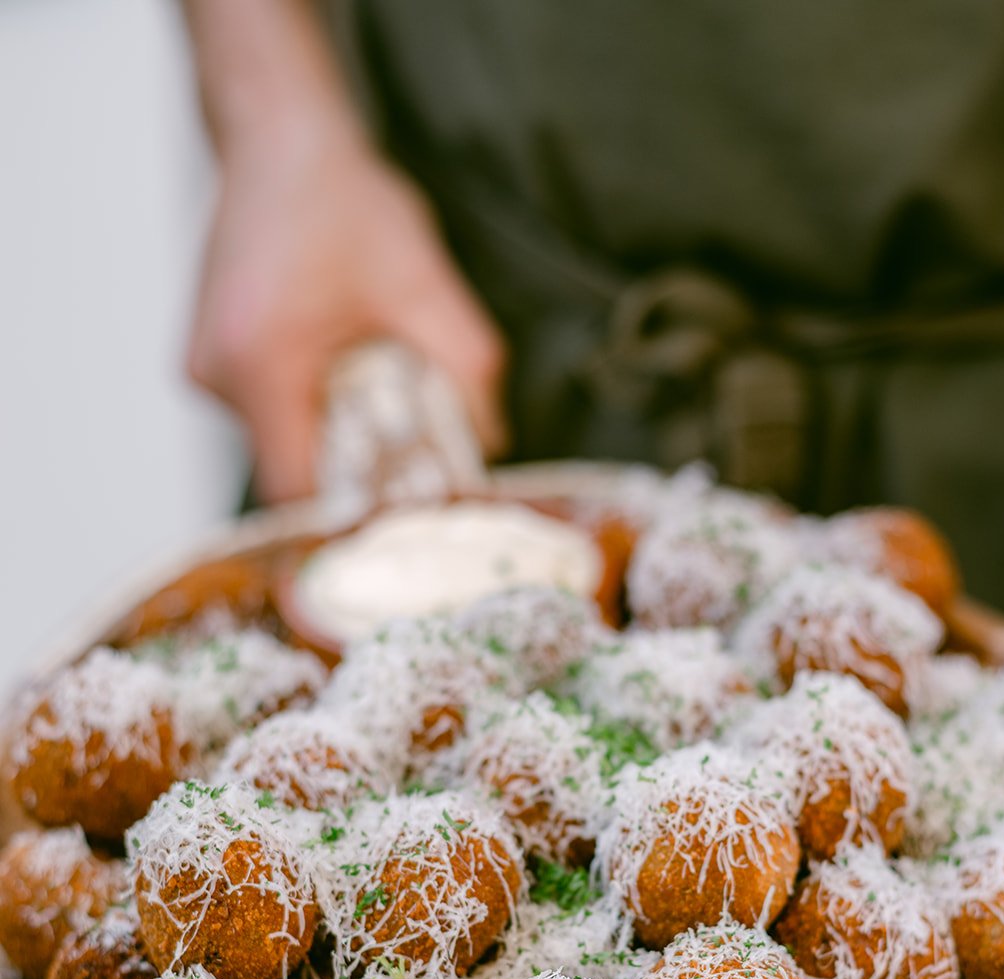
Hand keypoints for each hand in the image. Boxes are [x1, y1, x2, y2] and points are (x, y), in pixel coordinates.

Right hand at [188, 127, 507, 501]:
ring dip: (334, 428)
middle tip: (409, 438)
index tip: (405, 506)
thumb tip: (493, 446)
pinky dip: (310, 402)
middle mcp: (216, 375)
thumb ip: (466, 373)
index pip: (300, 492)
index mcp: (260, 363)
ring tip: (372, 377)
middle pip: (293, 470)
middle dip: (356, 465)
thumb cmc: (343, 200)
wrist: (278, 135)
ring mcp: (203, 369)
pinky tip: (339, 359)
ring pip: (282, 441)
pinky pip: (268, 411)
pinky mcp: (208, 359)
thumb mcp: (425, 287)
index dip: (356, 511)